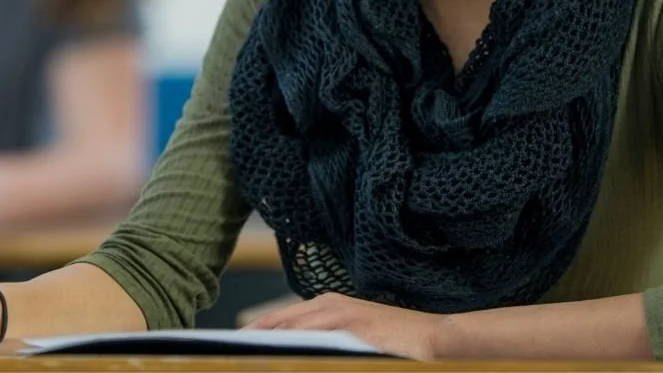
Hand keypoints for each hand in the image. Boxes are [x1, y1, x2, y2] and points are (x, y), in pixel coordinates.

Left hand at [244, 292, 441, 359]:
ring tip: (242, 356)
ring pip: (287, 331)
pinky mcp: (349, 325)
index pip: (277, 322)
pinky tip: (272, 356)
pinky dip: (289, 346)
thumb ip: (324, 342)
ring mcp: (338, 314)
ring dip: (264, 345)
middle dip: (251, 341)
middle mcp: (328, 305)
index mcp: (326, 306)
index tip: (231, 348)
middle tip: (227, 355)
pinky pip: (309, 337)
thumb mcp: (353, 339)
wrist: (434, 340)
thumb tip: (293, 355)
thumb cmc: (395, 344)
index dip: (253, 336)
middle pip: (276, 325)